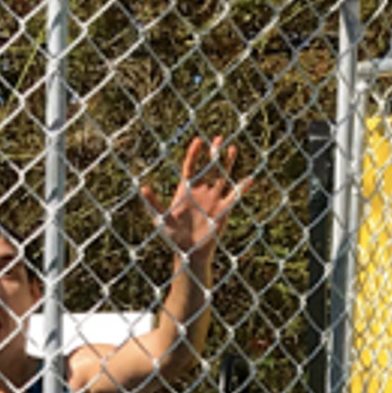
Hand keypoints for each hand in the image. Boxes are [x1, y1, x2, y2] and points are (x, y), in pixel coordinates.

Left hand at [141, 136, 249, 262]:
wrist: (188, 253)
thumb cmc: (172, 236)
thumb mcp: (160, 218)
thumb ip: (153, 203)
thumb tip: (142, 187)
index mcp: (186, 190)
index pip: (190, 166)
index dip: (194, 154)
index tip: (197, 141)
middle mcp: (201, 191)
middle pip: (208, 167)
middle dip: (213, 153)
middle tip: (219, 139)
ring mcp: (213, 200)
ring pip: (222, 177)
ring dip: (227, 163)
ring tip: (233, 148)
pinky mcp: (223, 210)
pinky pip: (234, 197)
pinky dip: (241, 188)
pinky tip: (249, 179)